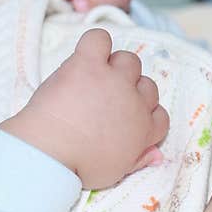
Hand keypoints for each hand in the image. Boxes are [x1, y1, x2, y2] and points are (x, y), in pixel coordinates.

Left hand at [0, 29, 168, 189]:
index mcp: (143, 131)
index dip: (146, 115)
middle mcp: (135, 103)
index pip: (160, 116)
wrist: (51, 152)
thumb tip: (157, 155)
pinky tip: (88, 56)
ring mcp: (114, 81)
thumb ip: (139, 160)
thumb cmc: (80, 166)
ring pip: (129, 60)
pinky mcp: (88, 64)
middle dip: (132, 91)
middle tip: (108, 100)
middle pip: (148, 86)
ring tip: (97, 78)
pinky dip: (96, 43)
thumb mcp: (117, 172)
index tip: (129, 119)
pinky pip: (99, 38)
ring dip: (117, 67)